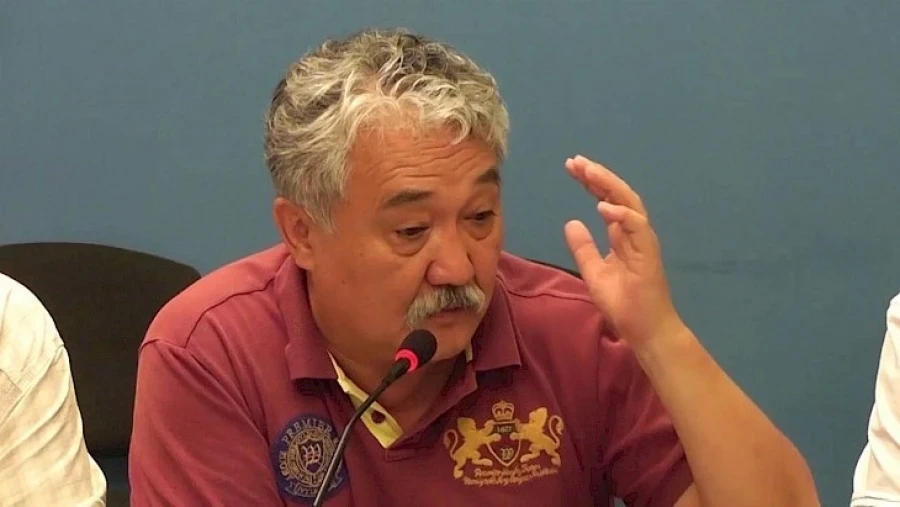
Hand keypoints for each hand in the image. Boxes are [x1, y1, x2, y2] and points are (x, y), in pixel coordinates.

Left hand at [563, 155, 683, 348]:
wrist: (645, 330)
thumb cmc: (624, 304)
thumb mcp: (594, 272)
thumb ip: (584, 248)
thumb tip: (571, 222)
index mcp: (623, 235)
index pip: (608, 199)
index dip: (592, 182)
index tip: (572, 166)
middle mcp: (635, 233)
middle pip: (619, 195)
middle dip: (598, 176)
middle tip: (575, 161)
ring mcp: (644, 242)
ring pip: (630, 204)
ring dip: (609, 186)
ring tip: (587, 171)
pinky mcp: (648, 255)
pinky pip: (638, 228)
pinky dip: (621, 215)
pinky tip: (603, 205)